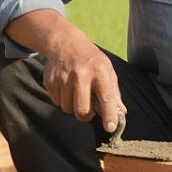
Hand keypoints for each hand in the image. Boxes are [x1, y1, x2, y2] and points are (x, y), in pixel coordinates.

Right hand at [8, 9, 124, 132]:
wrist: (66, 43)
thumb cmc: (92, 60)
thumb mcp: (107, 70)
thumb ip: (114, 93)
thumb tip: (121, 114)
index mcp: (99, 71)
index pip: (106, 97)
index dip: (109, 114)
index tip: (110, 128)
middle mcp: (81, 74)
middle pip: (82, 110)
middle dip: (85, 116)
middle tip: (88, 109)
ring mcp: (63, 77)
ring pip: (67, 108)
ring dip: (73, 106)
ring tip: (77, 93)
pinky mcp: (50, 80)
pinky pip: (56, 102)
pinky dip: (62, 100)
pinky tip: (66, 87)